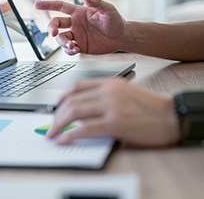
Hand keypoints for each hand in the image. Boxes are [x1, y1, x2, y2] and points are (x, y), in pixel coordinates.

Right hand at [34, 0, 126, 54]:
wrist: (121, 38)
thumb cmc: (115, 21)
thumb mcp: (108, 10)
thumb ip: (97, 3)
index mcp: (79, 12)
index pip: (59, 6)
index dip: (47, 5)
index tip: (36, 5)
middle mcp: (75, 23)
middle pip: (56, 23)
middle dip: (51, 28)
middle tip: (53, 33)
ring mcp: (76, 35)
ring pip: (60, 38)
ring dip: (62, 42)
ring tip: (72, 46)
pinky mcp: (80, 46)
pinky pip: (68, 48)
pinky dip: (68, 50)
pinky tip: (75, 50)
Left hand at [46, 78, 179, 147]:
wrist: (172, 116)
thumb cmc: (150, 107)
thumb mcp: (126, 93)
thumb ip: (104, 97)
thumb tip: (82, 111)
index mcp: (111, 82)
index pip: (78, 85)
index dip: (63, 96)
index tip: (56, 105)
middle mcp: (109, 91)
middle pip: (72, 100)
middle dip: (56, 114)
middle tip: (51, 124)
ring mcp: (111, 106)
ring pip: (74, 112)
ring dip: (59, 124)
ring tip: (53, 133)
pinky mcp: (115, 123)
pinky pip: (85, 128)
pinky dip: (70, 135)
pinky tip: (64, 140)